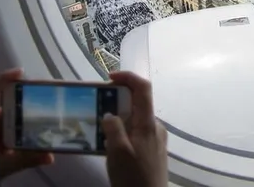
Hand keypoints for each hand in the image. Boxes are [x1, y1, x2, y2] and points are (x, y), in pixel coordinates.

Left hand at [0, 68, 53, 179]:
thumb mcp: (2, 166)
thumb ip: (25, 159)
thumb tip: (51, 156)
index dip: (4, 79)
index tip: (21, 72)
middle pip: (4, 106)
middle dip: (24, 102)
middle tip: (43, 98)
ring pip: (5, 120)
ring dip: (21, 120)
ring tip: (42, 117)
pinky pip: (4, 132)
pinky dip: (16, 132)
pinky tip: (29, 136)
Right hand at [103, 71, 167, 186]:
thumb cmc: (133, 178)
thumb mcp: (118, 153)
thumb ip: (113, 128)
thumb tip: (110, 112)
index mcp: (148, 123)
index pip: (143, 88)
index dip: (128, 77)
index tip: (109, 78)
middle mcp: (155, 126)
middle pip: (138, 103)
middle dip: (118, 99)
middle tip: (98, 107)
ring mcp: (155, 139)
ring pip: (136, 119)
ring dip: (119, 117)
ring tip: (100, 128)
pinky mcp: (152, 151)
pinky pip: (136, 133)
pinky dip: (124, 131)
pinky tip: (111, 144)